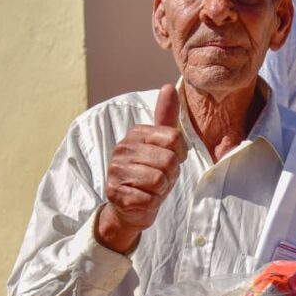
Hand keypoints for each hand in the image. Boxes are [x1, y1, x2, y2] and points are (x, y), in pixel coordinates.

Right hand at [96, 84, 187, 252]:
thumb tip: (168, 86)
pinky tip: (143, 200)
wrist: (130, 208)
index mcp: (135, 133)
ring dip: (161, 189)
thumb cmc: (150, 174)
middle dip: (170, 174)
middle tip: (159, 179)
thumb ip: (166, 118)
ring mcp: (116, 171)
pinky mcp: (116, 193)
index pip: (175, 138)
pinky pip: (149, 198)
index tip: (169, 161)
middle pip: (169, 160)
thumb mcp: (162, 146)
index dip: (179, 155)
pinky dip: (151, 202)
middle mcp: (122, 149)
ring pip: (159, 179)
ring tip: (151, 189)